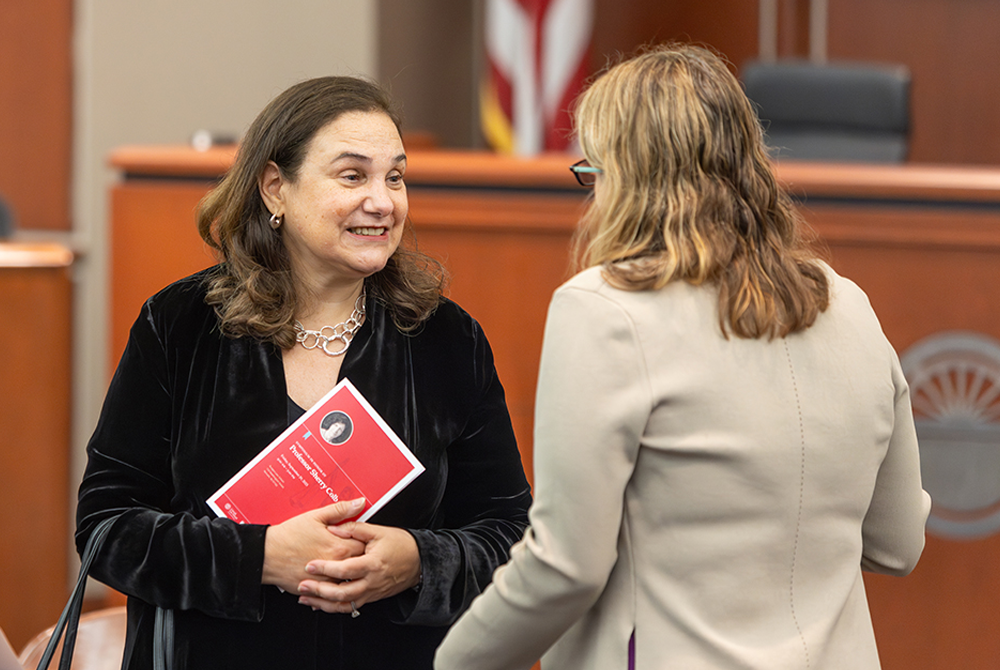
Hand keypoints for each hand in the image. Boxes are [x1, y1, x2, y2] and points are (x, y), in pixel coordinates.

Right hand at [261, 498, 366, 592]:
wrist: (265, 555)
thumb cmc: (288, 537)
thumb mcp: (315, 517)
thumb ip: (340, 510)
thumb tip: (359, 503)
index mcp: (339, 547)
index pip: (366, 546)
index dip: (365, 541)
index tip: (362, 538)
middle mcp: (336, 566)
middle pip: (361, 564)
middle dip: (361, 558)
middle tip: (356, 551)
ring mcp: (327, 581)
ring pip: (349, 580)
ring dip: (350, 573)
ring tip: (346, 565)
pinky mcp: (317, 590)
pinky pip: (335, 592)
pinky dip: (337, 585)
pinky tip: (334, 578)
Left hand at [296, 522, 420, 613]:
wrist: (420, 561)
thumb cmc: (401, 544)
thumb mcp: (379, 531)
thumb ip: (355, 528)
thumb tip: (334, 528)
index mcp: (372, 564)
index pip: (344, 570)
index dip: (325, 568)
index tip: (310, 565)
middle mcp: (371, 582)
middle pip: (342, 592)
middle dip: (319, 590)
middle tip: (303, 584)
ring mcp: (372, 592)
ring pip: (345, 604)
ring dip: (323, 603)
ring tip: (306, 598)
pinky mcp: (372, 597)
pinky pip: (350, 607)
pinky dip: (334, 607)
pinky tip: (321, 604)